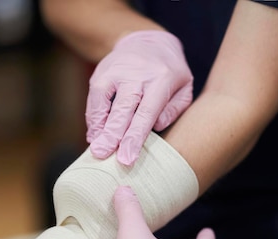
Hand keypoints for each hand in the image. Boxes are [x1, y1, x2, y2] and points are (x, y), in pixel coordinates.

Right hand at [87, 30, 192, 165]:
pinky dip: (93, 117)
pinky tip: (94, 134)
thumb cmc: (169, 72)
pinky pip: (94, 97)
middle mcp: (137, 74)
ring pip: (104, 100)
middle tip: (103, 154)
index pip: (146, 112)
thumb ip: (175, 108)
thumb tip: (157, 126)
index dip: (135, 137)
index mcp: (162, 79)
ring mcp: (117, 71)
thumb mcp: (184, 86)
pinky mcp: (102, 72)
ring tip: (96, 148)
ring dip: (98, 126)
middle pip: (123, 108)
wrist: (147, 40)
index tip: (127, 158)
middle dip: (113, 133)